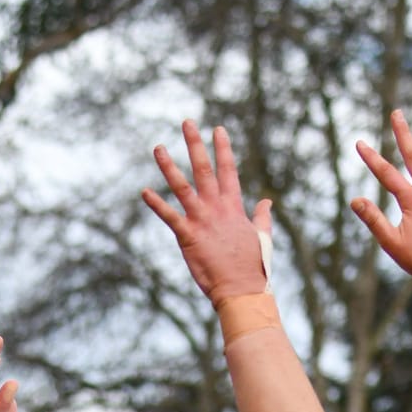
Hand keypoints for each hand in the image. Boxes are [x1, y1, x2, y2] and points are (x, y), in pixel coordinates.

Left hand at [142, 122, 273, 306]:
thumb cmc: (252, 266)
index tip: (217, 129)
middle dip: (195, 144)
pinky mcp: (188, 236)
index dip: (222, 148)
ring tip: (158, 147)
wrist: (241, 290)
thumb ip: (261, 216)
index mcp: (233, 207)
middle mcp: (216, 208)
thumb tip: (267, 202)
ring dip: (169, 166)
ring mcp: (201, 220)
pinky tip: (144, 191)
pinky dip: (156, 204)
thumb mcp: (261, 236)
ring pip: (182, 186)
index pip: (228, 170)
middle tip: (187, 122)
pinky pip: (169, 217)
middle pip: (204, 169)